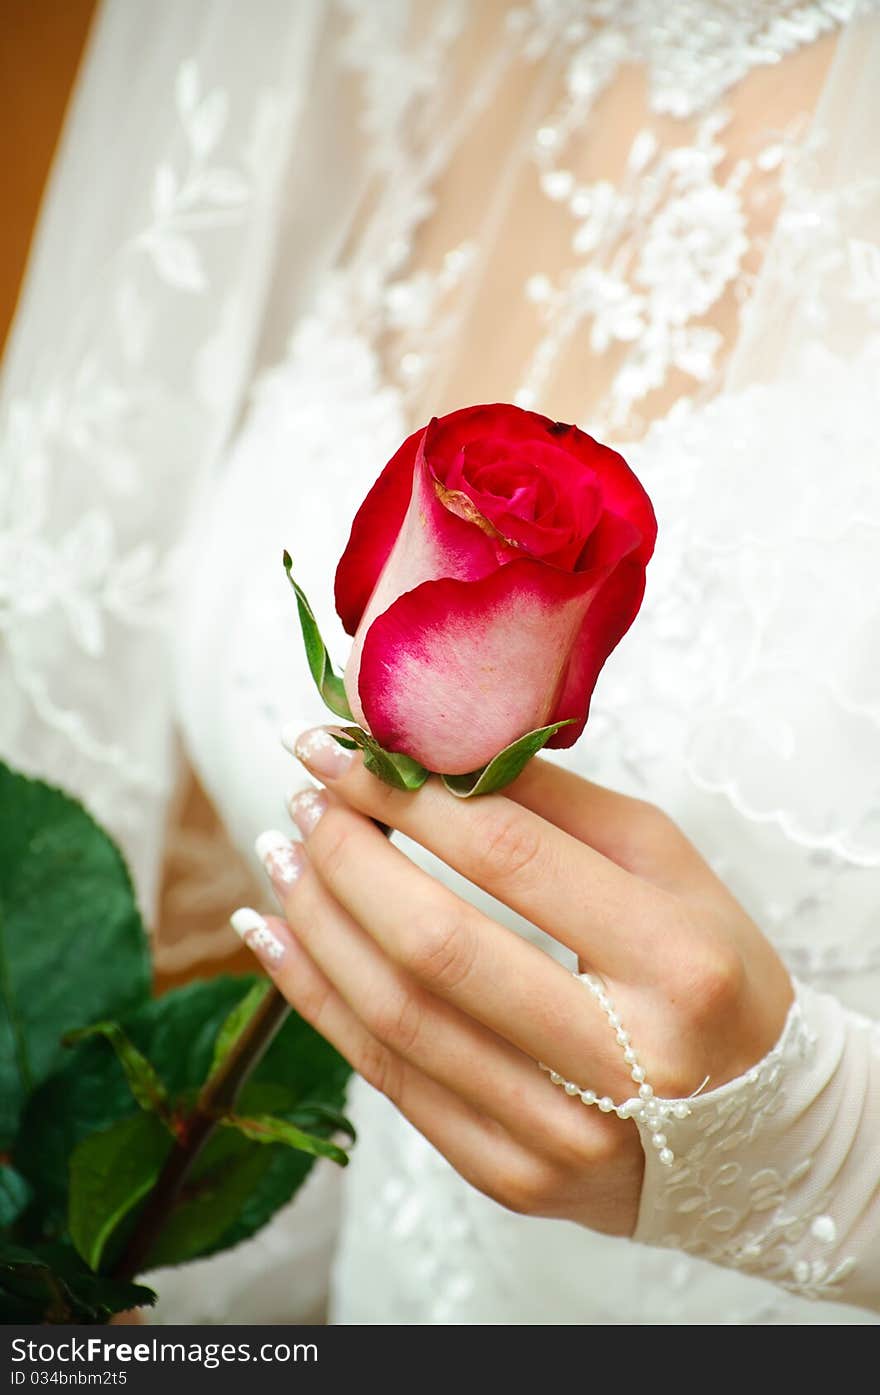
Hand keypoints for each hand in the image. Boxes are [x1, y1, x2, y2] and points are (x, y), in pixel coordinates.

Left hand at [237, 726, 793, 1238]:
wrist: (759, 1129)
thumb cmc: (710, 968)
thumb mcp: (664, 864)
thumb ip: (551, 801)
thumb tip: (424, 745)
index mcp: (676, 959)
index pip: (509, 857)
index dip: (405, 795)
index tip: (335, 744)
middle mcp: (623, 1060)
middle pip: (436, 945)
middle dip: (347, 855)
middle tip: (305, 796)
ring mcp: (563, 1134)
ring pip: (397, 1020)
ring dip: (316, 923)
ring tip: (282, 853)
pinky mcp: (515, 1179)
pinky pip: (390, 1082)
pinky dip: (319, 1002)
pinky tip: (277, 940)